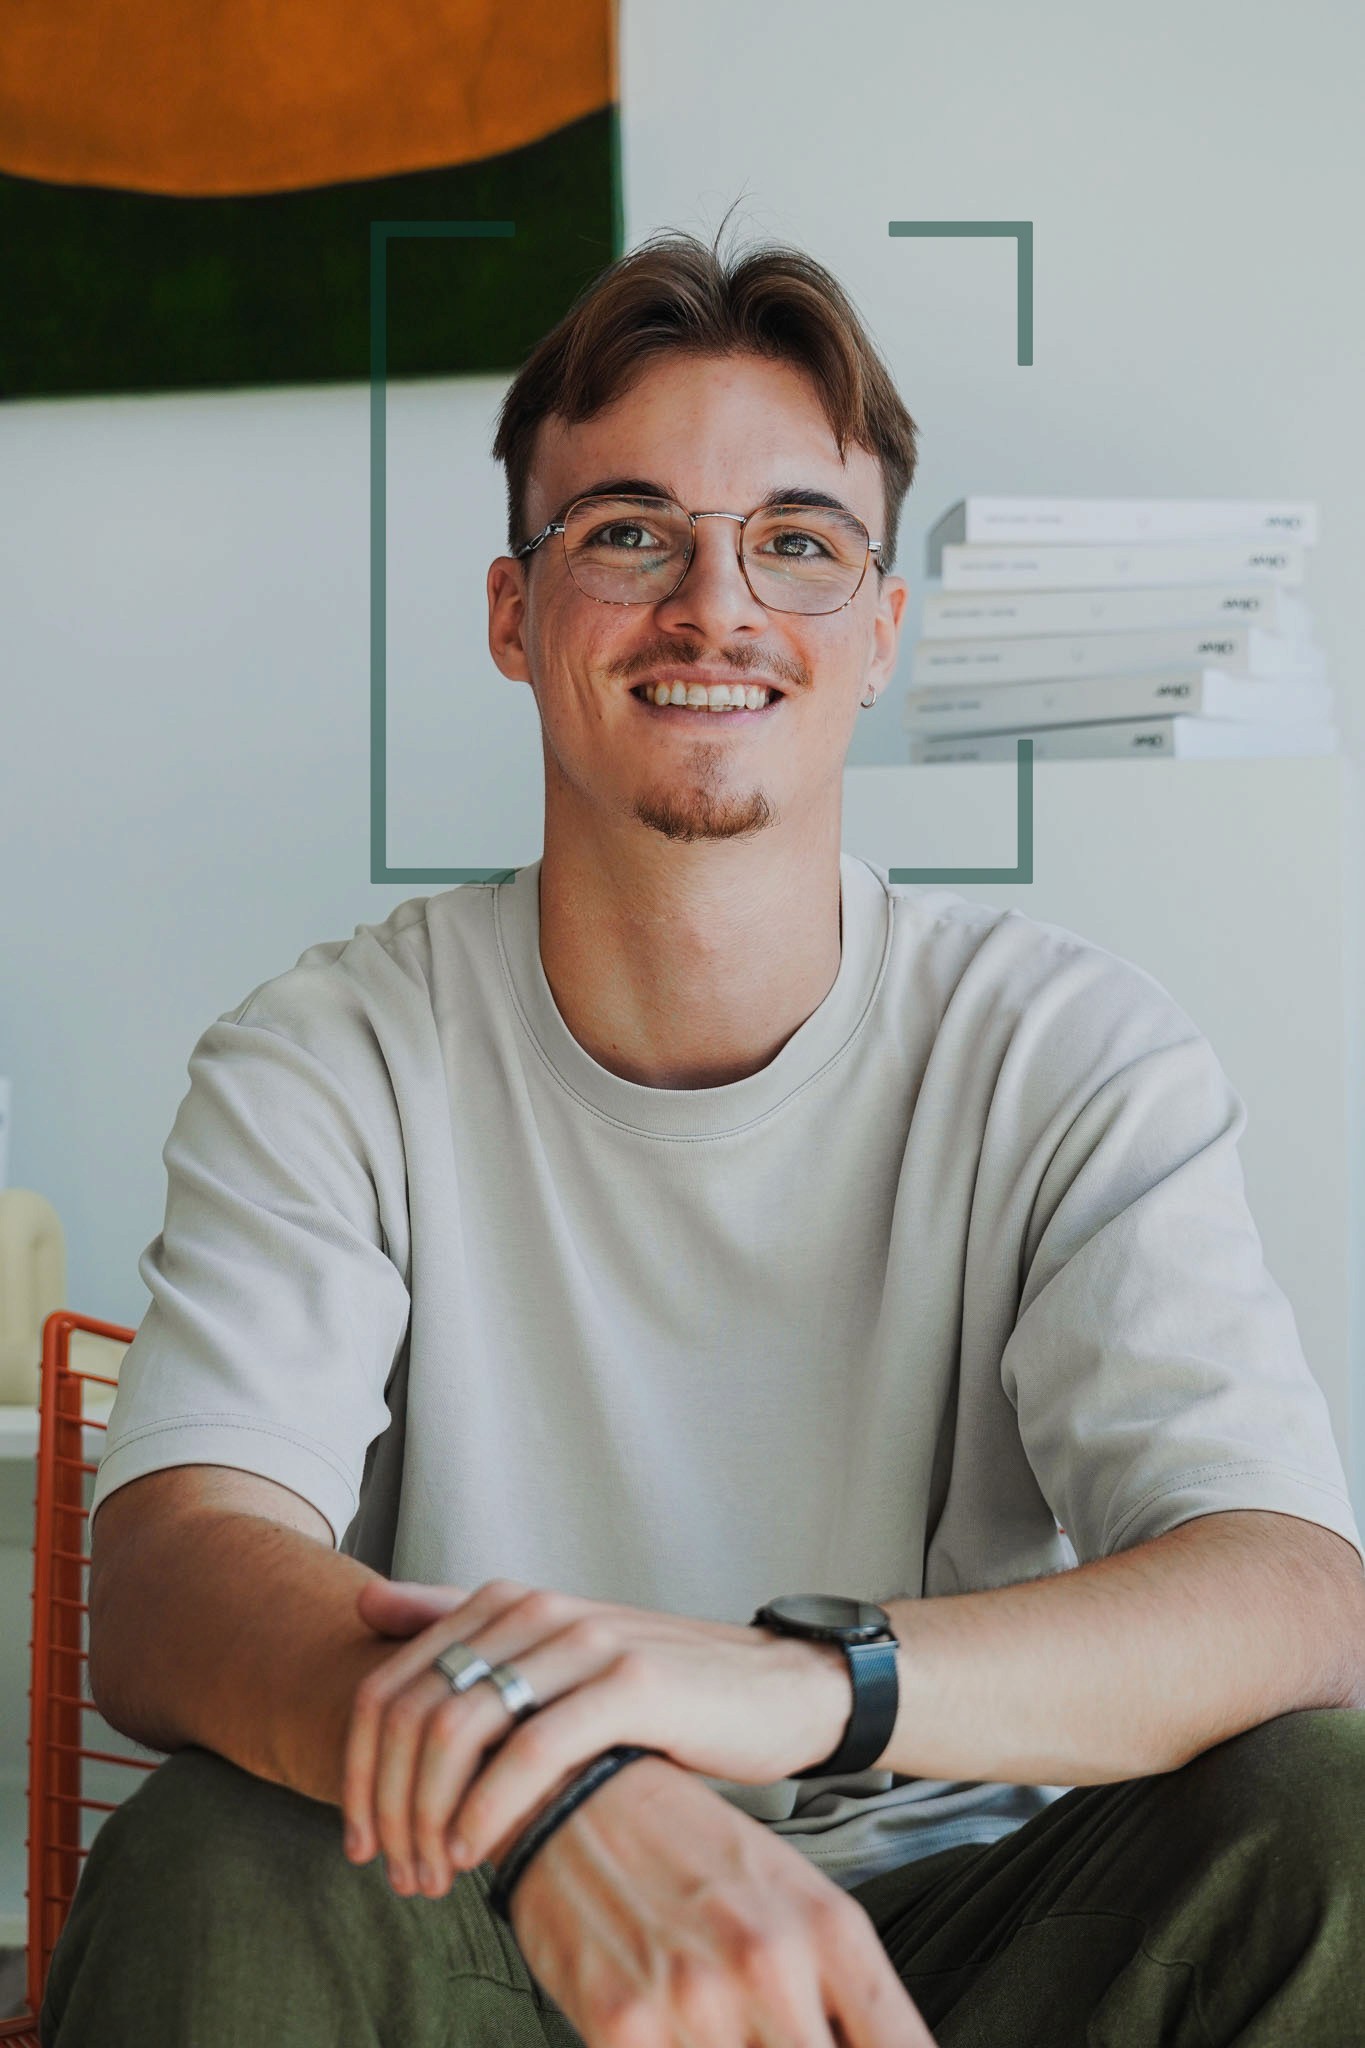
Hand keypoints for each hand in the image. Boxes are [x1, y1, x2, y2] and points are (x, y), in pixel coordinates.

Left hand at [344, 1574, 852, 1897]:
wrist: (768, 1688)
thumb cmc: (653, 1686)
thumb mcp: (552, 1654)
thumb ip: (461, 1626)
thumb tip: (366, 1601)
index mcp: (505, 1602)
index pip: (389, 1683)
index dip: (356, 1768)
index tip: (359, 1838)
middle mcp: (535, 1608)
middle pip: (412, 1707)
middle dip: (385, 1801)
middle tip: (390, 1870)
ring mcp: (582, 1641)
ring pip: (461, 1725)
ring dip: (428, 1813)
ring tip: (431, 1872)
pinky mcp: (630, 1681)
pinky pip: (533, 1746)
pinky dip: (490, 1805)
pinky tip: (477, 1850)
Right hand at [509, 1750, 936, 2046]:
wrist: (575, 1797)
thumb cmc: (691, 1852)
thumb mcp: (793, 1896)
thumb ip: (846, 1991)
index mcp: (829, 1930)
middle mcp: (773, 1965)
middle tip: (774, 2039)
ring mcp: (699, 2001)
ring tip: (727, 2032)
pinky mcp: (624, 2030)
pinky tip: (674, 2036)